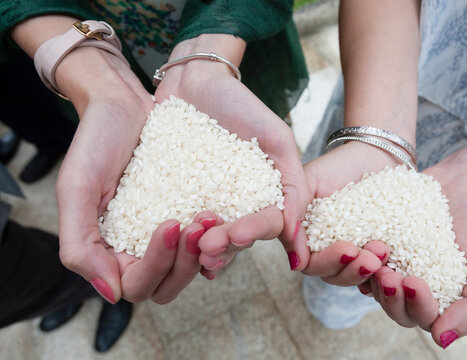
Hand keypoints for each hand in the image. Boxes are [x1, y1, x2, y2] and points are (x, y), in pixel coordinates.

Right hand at [55, 47, 205, 303]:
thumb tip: (111, 294)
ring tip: (211, 216)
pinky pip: (203, 237)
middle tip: (197, 223)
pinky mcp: (185, 212)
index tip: (169, 224)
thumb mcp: (76, 189)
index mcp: (109, 251)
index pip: (135, 285)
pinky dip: (213, 232)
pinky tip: (219, 211)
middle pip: (168, 284)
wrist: (122, 104)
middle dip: (185, 262)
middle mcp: (138, 248)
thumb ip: (79, 246)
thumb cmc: (95, 141)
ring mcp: (163, 232)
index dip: (155, 266)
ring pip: (190, 266)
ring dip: (204, 249)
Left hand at [153, 35, 310, 276]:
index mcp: (262, 197)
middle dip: (223, 246)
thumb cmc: (243, 105)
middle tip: (206, 246)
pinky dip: (172, 234)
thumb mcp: (277, 140)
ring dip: (198, 248)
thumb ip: (294, 185)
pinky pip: (173, 218)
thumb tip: (296, 235)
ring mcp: (203, 201)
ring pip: (205, 235)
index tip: (237, 233)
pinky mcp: (174, 194)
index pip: (265, 225)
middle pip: (233, 237)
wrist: (195, 80)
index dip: (252, 233)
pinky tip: (166, 241)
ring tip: (189, 247)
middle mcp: (234, 205)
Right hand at [286, 141, 394, 283]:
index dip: (328, 262)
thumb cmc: (339, 165)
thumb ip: (292, 213)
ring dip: (369, 271)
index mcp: (305, 236)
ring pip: (354, 278)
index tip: (349, 250)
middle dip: (352, 270)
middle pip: (333, 276)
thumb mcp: (308, 182)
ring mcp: (351, 252)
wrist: (377, 154)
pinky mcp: (374, 252)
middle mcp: (325, 249)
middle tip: (373, 257)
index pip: (309, 265)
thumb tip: (293, 259)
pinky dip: (385, 273)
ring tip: (384, 251)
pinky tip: (395, 264)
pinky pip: (378, 272)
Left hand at [360, 160, 466, 348]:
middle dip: (390, 295)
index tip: (416, 284)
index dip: (418, 307)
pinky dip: (359, 255)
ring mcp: (392, 267)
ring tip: (373, 259)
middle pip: (393, 307)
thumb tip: (442, 340)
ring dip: (371, 277)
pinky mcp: (376, 246)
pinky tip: (358, 245)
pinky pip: (362, 258)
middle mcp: (412, 290)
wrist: (465, 185)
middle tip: (388, 275)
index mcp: (441, 303)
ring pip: (374, 285)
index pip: (424, 318)